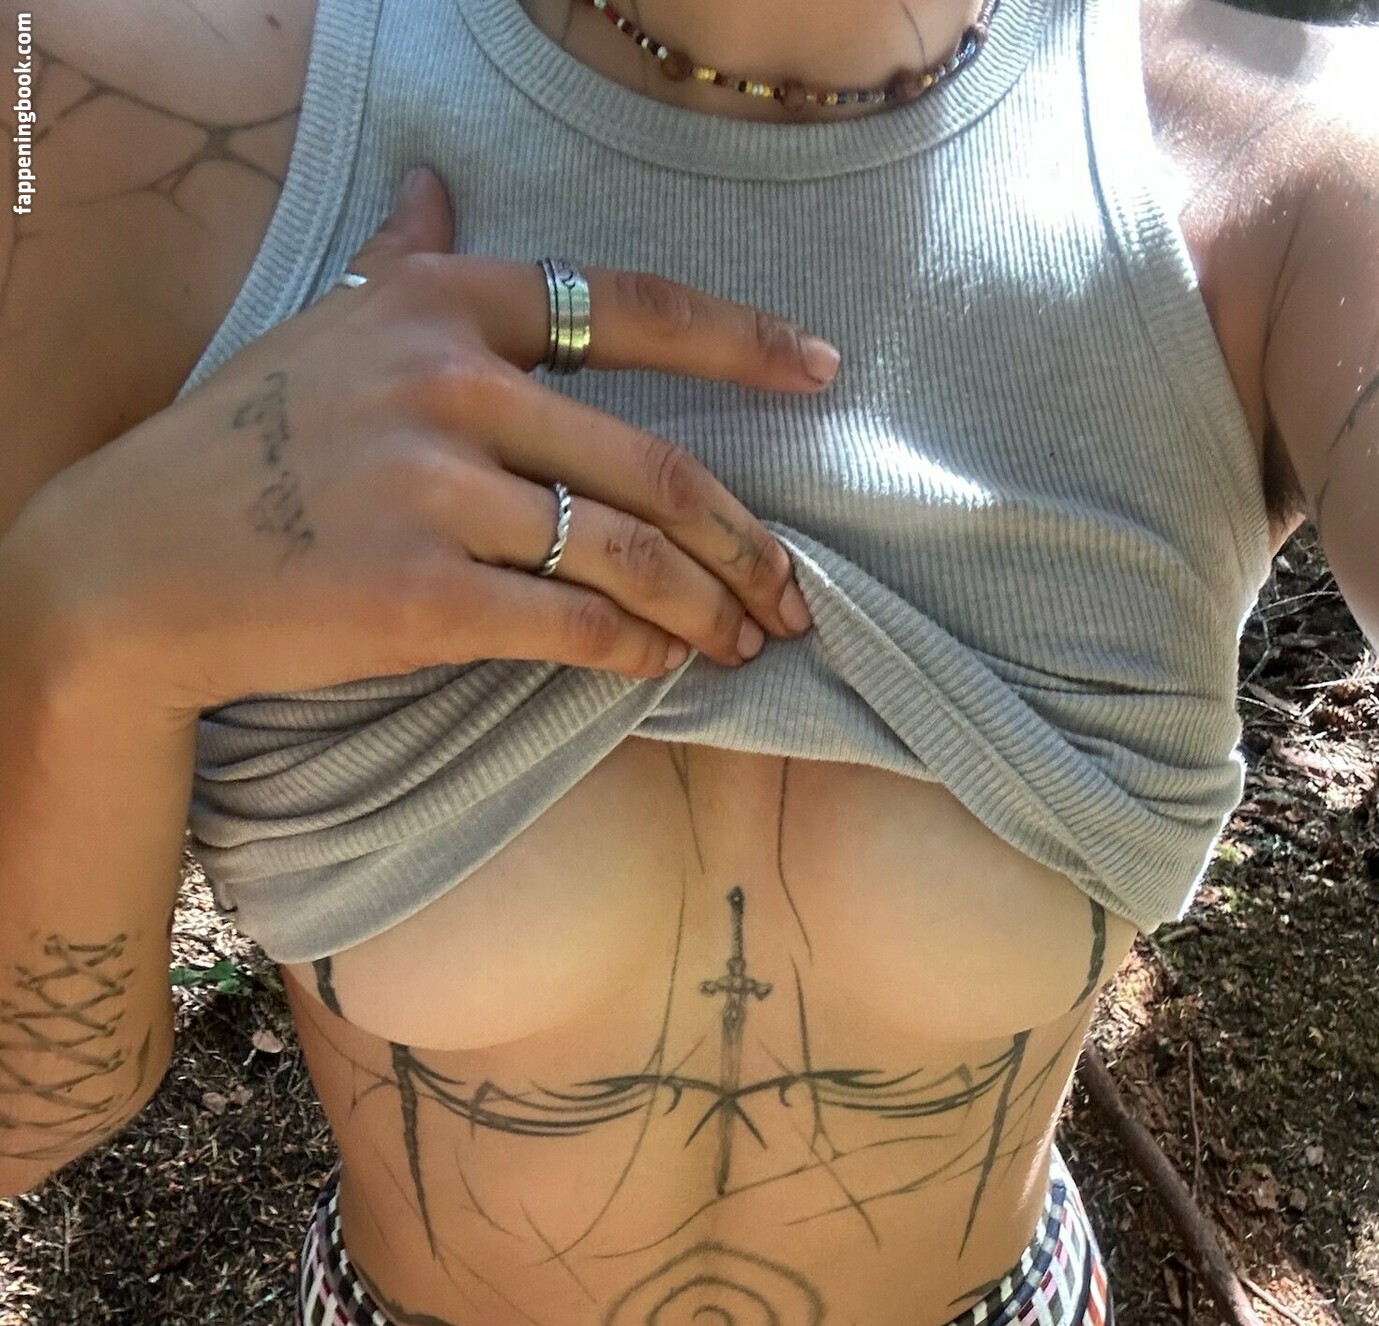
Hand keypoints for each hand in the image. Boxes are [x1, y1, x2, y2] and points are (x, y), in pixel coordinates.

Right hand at [9, 165, 838, 713]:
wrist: (137, 561)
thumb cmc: (239, 446)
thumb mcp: (324, 326)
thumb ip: (402, 257)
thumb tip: (437, 185)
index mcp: (442, 302)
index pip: (628, 307)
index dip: (742, 341)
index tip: (820, 371)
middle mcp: (448, 381)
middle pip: (653, 465)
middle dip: (745, 543)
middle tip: (792, 593)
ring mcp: (433, 490)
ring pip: (625, 554)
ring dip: (706, 609)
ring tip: (743, 643)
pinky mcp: (420, 595)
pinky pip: (570, 625)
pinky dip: (635, 651)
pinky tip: (663, 667)